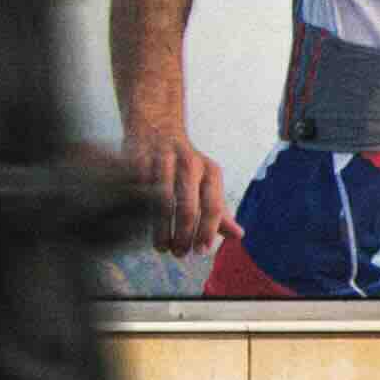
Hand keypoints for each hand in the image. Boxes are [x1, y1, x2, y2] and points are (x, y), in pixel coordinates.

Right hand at [123, 122, 240, 254]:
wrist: (157, 126)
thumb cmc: (185, 163)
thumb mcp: (208, 180)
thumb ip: (220, 209)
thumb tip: (239, 236)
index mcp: (210, 170)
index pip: (213, 206)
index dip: (207, 231)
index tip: (201, 251)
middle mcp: (189, 163)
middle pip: (187, 208)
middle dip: (183, 236)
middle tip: (180, 253)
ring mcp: (162, 160)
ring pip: (161, 203)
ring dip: (161, 230)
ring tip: (162, 247)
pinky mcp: (140, 159)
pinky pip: (140, 192)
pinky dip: (142, 213)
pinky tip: (142, 228)